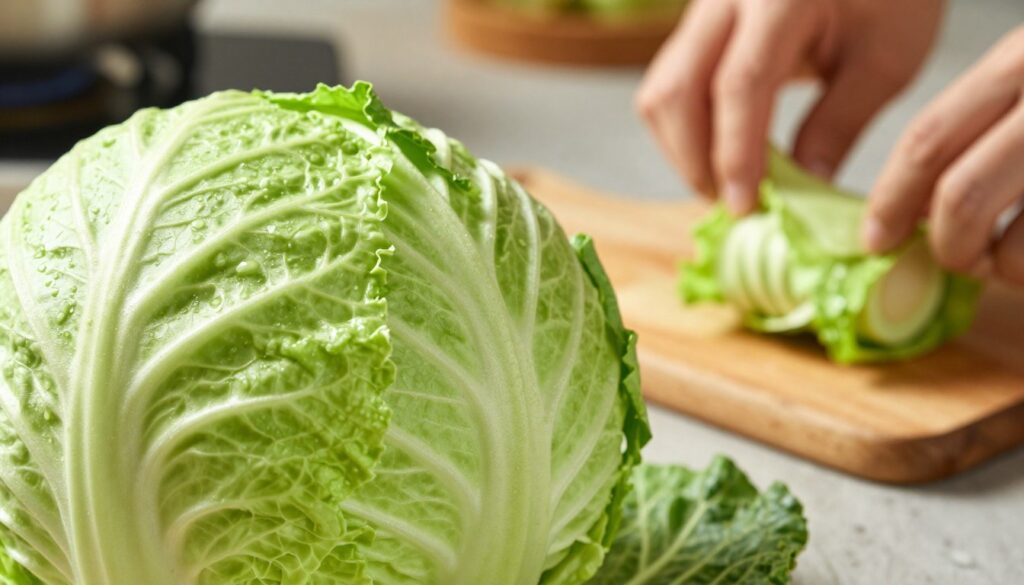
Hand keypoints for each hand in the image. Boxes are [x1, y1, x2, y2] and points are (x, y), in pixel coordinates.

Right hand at [636, 0, 943, 213]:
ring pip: (660, 92)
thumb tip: (797, 194)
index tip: (745, 206)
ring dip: (683, 149)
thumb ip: (838, 125)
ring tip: (727, 183)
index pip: (739, 84)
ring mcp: (703, 10)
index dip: (735, 153)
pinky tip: (722, 152)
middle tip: (734, 203)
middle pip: (676, 91)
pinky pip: (670, 85)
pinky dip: (686, 130)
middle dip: (695, 160)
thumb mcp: (884, 63)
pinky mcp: (696, 28)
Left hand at [863, 26, 1023, 284]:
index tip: (873, 239)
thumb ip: (984, 122)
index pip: (926, 140)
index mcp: (1018, 64)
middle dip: (943, 245)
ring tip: (1004, 261)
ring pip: (1008, 246)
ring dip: (996, 268)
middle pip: (958, 198)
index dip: (890, 200)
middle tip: (952, 258)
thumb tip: (921, 204)